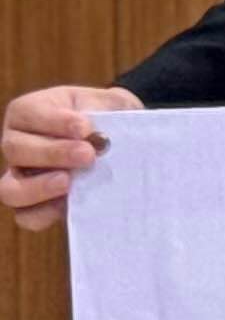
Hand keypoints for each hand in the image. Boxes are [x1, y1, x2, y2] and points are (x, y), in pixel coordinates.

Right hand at [3, 85, 141, 232]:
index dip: (55, 121)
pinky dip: (45, 213)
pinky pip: (26, 216)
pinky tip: (69, 203)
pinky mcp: (34, 204)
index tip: (85, 127)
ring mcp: (20, 176)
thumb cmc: (106, 115)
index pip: (28, 114)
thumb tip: (98, 135)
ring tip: (69, 182)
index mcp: (28, 112)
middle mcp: (16, 143)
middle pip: (16, 150)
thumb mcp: (107, 103)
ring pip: (10, 188)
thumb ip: (103, 112)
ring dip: (40, 187)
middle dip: (53, 153)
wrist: (118, 137)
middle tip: (88, 155)